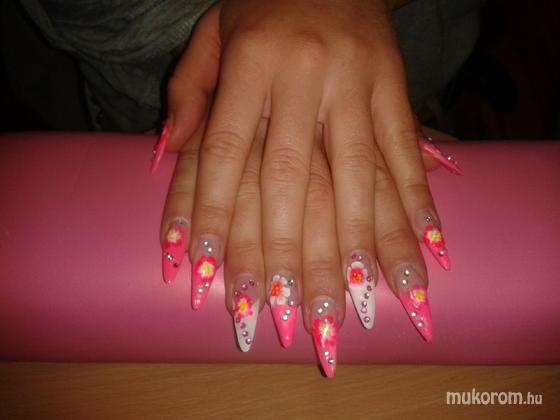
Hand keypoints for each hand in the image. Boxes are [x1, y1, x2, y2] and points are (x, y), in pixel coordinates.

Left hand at [156, 0, 446, 316]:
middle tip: (286, 311)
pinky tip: (429, 248)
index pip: (226, 151)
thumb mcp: (212, 32)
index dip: (215, 214)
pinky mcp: (396, 89)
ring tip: (361, 299)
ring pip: (359, 175)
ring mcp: (357, 84)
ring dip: (360, 242)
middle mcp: (305, 76)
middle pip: (293, 177)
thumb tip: (168, 152)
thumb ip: (187, 91)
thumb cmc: (264, 4)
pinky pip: (407, 152)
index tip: (208, 273)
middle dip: (288, 250)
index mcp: (250, 61)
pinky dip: (418, 201)